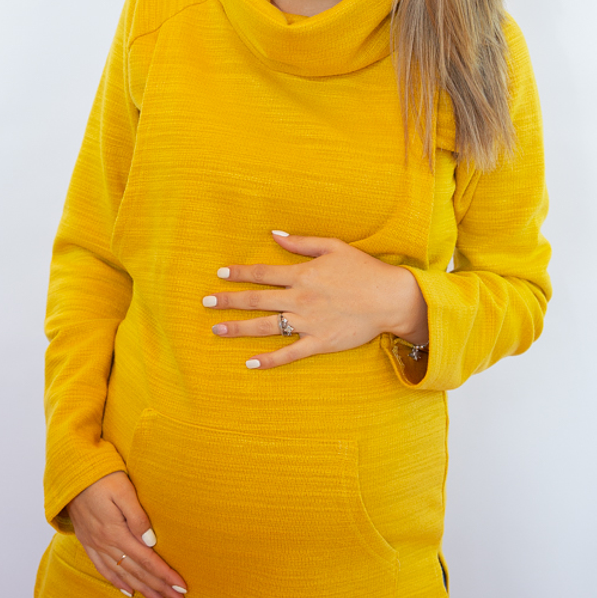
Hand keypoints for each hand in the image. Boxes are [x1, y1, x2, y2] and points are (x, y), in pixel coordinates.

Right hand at [65, 471, 187, 597]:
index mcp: (115, 532)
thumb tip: (151, 542)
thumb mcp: (123, 490)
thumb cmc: (102, 476)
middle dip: (158, 588)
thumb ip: (137, 516)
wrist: (71, 473)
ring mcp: (95, 544)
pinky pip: (103, 569)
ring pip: (122, 575)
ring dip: (142, 590)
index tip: (181, 588)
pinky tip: (128, 591)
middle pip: (136, 572)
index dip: (165, 575)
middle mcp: (105, 543)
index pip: (146, 559)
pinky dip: (117, 583)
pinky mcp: (88, 542)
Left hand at [203, 231, 428, 368]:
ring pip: (266, 327)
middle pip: (256, 300)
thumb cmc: (364, 270)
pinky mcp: (319, 343)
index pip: (262, 273)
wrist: (391, 299)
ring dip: (239, 329)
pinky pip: (289, 354)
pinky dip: (268, 360)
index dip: (239, 273)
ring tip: (217, 330)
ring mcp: (308, 323)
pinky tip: (249, 363)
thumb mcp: (334, 247)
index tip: (220, 274)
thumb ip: (301, 242)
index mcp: (302, 275)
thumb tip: (274, 234)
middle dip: (228, 301)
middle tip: (205, 303)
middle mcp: (300, 299)